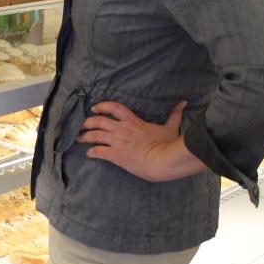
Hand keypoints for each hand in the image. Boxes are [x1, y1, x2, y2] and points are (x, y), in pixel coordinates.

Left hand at [76, 99, 195, 181]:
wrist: (163, 161)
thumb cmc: (167, 145)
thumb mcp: (171, 127)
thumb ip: (175, 114)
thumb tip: (184, 103)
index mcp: (133, 121)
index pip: (114, 107)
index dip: (102, 106)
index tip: (94, 108)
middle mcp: (122, 129)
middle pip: (98, 121)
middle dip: (88, 122)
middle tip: (82, 125)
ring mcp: (117, 142)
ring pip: (94, 135)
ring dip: (85, 137)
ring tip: (80, 139)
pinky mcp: (115, 155)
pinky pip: (98, 152)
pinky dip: (92, 152)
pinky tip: (89, 154)